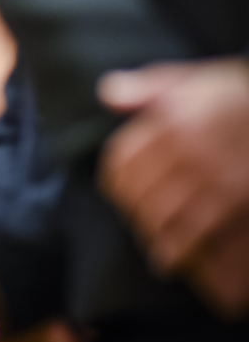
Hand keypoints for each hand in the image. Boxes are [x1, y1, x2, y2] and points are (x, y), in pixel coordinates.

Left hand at [98, 57, 248, 313]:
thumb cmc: (243, 96)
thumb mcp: (198, 79)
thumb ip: (149, 87)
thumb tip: (106, 95)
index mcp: (174, 120)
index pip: (123, 160)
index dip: (116, 182)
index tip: (119, 192)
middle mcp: (192, 151)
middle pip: (141, 194)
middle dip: (136, 214)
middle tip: (140, 224)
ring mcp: (219, 179)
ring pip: (166, 218)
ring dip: (155, 237)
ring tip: (156, 248)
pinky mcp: (239, 203)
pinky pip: (199, 234)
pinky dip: (180, 251)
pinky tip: (172, 262)